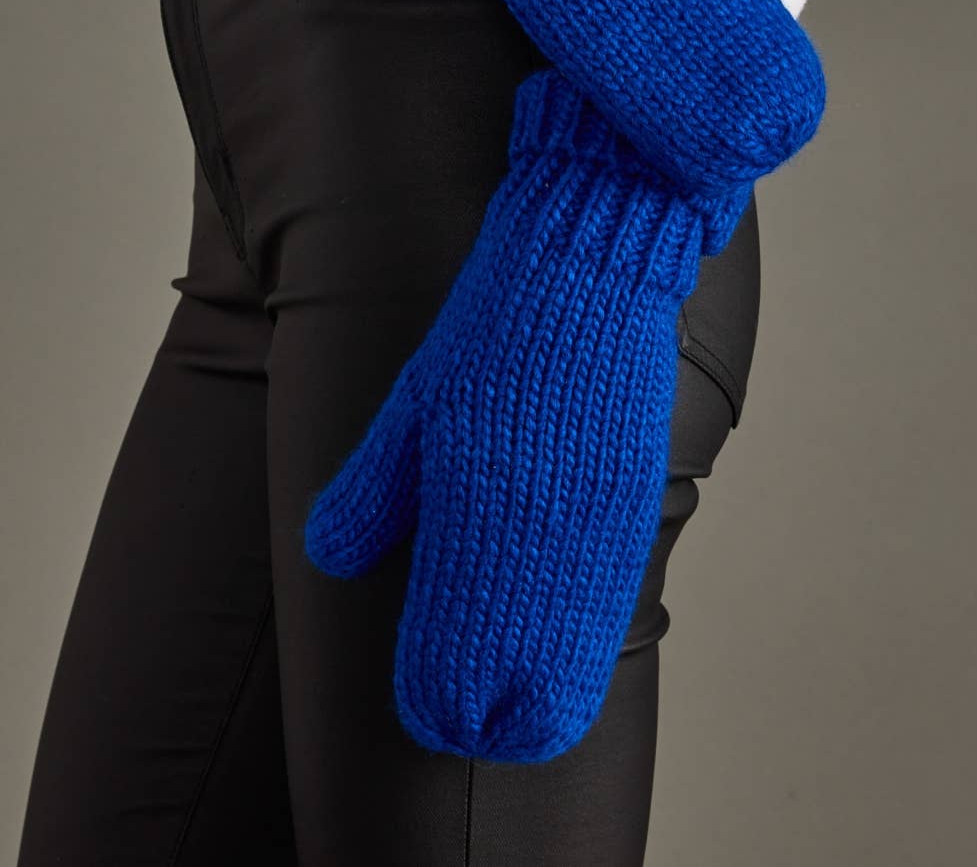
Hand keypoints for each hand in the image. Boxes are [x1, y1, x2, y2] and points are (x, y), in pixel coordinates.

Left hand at [304, 67, 751, 762]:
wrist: (589, 260)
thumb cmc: (490, 326)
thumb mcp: (415, 404)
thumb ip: (374, 492)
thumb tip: (333, 557)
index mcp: (469, 505)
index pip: (451, 646)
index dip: (435, 692)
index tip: (423, 709)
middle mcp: (536, 526)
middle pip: (517, 666)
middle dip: (491, 706)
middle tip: (467, 723)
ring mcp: (594, 513)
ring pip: (571, 638)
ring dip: (545, 681)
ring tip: (523, 712)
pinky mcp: (635, 490)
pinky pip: (607, 588)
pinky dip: (584, 628)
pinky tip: (573, 641)